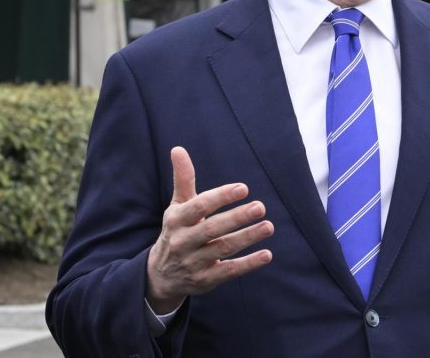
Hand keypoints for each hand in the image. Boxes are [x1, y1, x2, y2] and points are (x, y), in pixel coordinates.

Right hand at [145, 147, 273, 313]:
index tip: (243, 188)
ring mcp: (193, 262)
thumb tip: (178, 149)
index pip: (199, 206)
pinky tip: (266, 254)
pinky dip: (248, 264)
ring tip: (268, 226)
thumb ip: (183, 179)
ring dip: (247, 237)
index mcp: (176, 220)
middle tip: (260, 207)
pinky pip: (229, 271)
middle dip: (237, 218)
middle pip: (212, 228)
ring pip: (223, 249)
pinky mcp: (205, 280)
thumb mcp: (177, 206)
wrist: (161, 275)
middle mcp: (183, 242)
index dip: (221, 197)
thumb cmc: (176, 231)